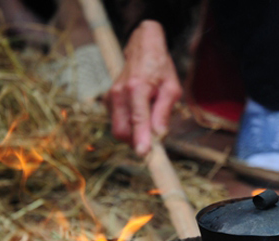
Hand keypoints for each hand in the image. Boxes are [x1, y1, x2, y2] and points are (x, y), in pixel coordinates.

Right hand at [108, 20, 181, 155]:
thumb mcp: (171, 88)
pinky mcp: (107, 100)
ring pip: (118, 130)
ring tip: (148, 119)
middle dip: (136, 141)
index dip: (141, 139)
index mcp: (137, 88)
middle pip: (122, 131)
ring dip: (133, 134)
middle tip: (153, 138)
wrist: (142, 48)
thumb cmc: (160, 67)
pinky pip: (117, 122)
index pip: (138, 120)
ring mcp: (110, 97)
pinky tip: (139, 113)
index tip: (144, 154)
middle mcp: (119, 93)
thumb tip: (160, 135)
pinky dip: (128, 126)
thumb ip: (164, 112)